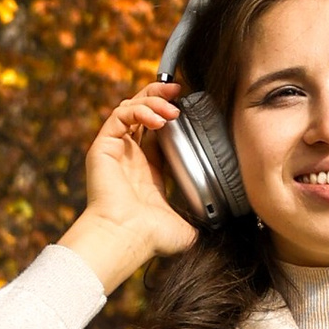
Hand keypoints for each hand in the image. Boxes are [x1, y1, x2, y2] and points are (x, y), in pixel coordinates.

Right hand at [62, 83, 202, 290]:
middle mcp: (130, 156)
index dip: (171, 112)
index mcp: (147, 169)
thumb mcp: (186, 225)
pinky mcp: (103, 147)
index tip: (188, 104)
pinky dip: (139, 110)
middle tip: (179, 90)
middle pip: (142, 111)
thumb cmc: (150, 237)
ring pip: (130, 108)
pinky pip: (119, 116)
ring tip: (171, 109)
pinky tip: (157, 118)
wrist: (127, 238)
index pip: (158, 130)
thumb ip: (203, 219)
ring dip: (152, 101)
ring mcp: (115, 150)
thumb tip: (226, 223)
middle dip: (160, 95)